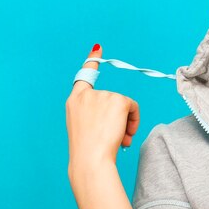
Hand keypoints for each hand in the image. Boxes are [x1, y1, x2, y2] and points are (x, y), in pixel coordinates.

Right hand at [65, 44, 140, 167]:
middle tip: (114, 138)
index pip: (84, 76)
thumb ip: (96, 116)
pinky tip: (125, 135)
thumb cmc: (88, 152)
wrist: (90, 160)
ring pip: (124, 106)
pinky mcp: (118, 100)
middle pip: (112, 100)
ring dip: (125, 124)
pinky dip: (134, 121)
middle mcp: (86, 95)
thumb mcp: (85, 129)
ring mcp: (102, 96)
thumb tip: (121, 115)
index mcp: (74, 102)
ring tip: (118, 140)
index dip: (91, 61)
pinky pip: (133, 108)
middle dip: (117, 119)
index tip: (97, 48)